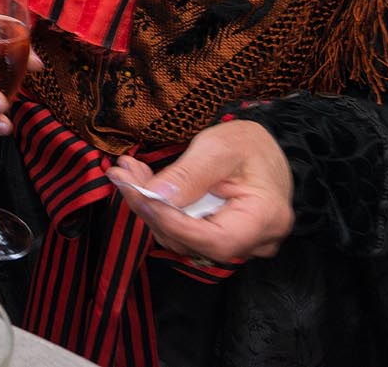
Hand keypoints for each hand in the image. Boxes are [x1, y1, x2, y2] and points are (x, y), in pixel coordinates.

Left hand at [107, 120, 294, 261]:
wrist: (264, 149)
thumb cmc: (249, 144)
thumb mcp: (219, 148)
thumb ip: (189, 174)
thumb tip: (155, 195)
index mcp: (265, 219)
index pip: (214, 239)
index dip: (172, 223)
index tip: (140, 196)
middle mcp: (255, 241)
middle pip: (193, 241)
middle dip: (151, 209)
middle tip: (122, 176)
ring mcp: (238, 243)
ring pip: (183, 238)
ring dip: (150, 208)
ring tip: (128, 173)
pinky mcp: (219, 237)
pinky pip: (184, 232)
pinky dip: (160, 209)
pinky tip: (142, 183)